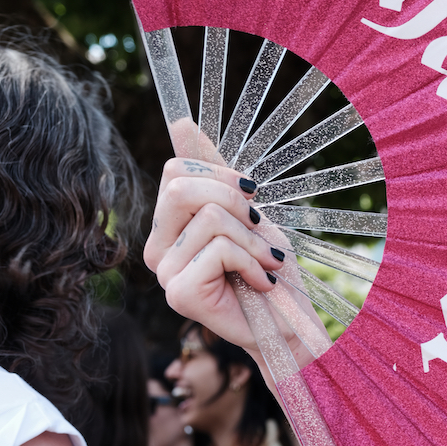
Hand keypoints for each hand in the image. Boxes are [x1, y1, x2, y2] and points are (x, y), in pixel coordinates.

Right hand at [144, 151, 288, 348]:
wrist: (290, 322)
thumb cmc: (269, 270)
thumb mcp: (246, 212)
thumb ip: (215, 174)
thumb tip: (181, 123)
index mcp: (168, 227)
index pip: (175, 170)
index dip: (219, 173)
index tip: (251, 195)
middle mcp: (157, 249)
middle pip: (182, 187)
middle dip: (233, 199)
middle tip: (258, 226)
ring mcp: (163, 273)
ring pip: (210, 218)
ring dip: (253, 239)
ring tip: (266, 263)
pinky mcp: (179, 294)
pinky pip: (220, 249)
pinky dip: (252, 262)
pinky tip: (260, 284)